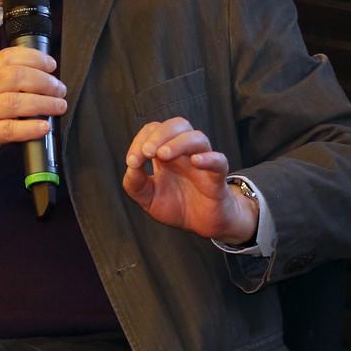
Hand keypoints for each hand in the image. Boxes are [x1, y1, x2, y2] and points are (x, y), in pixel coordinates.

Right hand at [0, 46, 66, 193]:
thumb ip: (7, 81)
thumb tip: (46, 78)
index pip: (7, 57)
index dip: (33, 57)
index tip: (51, 65)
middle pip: (15, 77)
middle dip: (44, 81)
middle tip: (60, 90)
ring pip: (15, 102)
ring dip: (43, 103)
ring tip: (59, 106)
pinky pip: (10, 129)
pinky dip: (30, 127)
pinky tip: (44, 126)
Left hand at [122, 117, 258, 242]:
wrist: (200, 225)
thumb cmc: (175, 206)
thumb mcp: (147, 197)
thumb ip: (134, 183)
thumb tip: (131, 166)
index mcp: (166, 152)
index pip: (155, 130)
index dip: (141, 140)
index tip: (132, 161)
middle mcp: (185, 152)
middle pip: (178, 124)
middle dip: (160, 133)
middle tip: (147, 152)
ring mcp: (203, 163)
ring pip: (198, 138)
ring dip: (178, 142)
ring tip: (163, 154)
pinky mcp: (217, 179)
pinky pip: (219, 161)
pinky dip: (208, 158)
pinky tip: (195, 161)